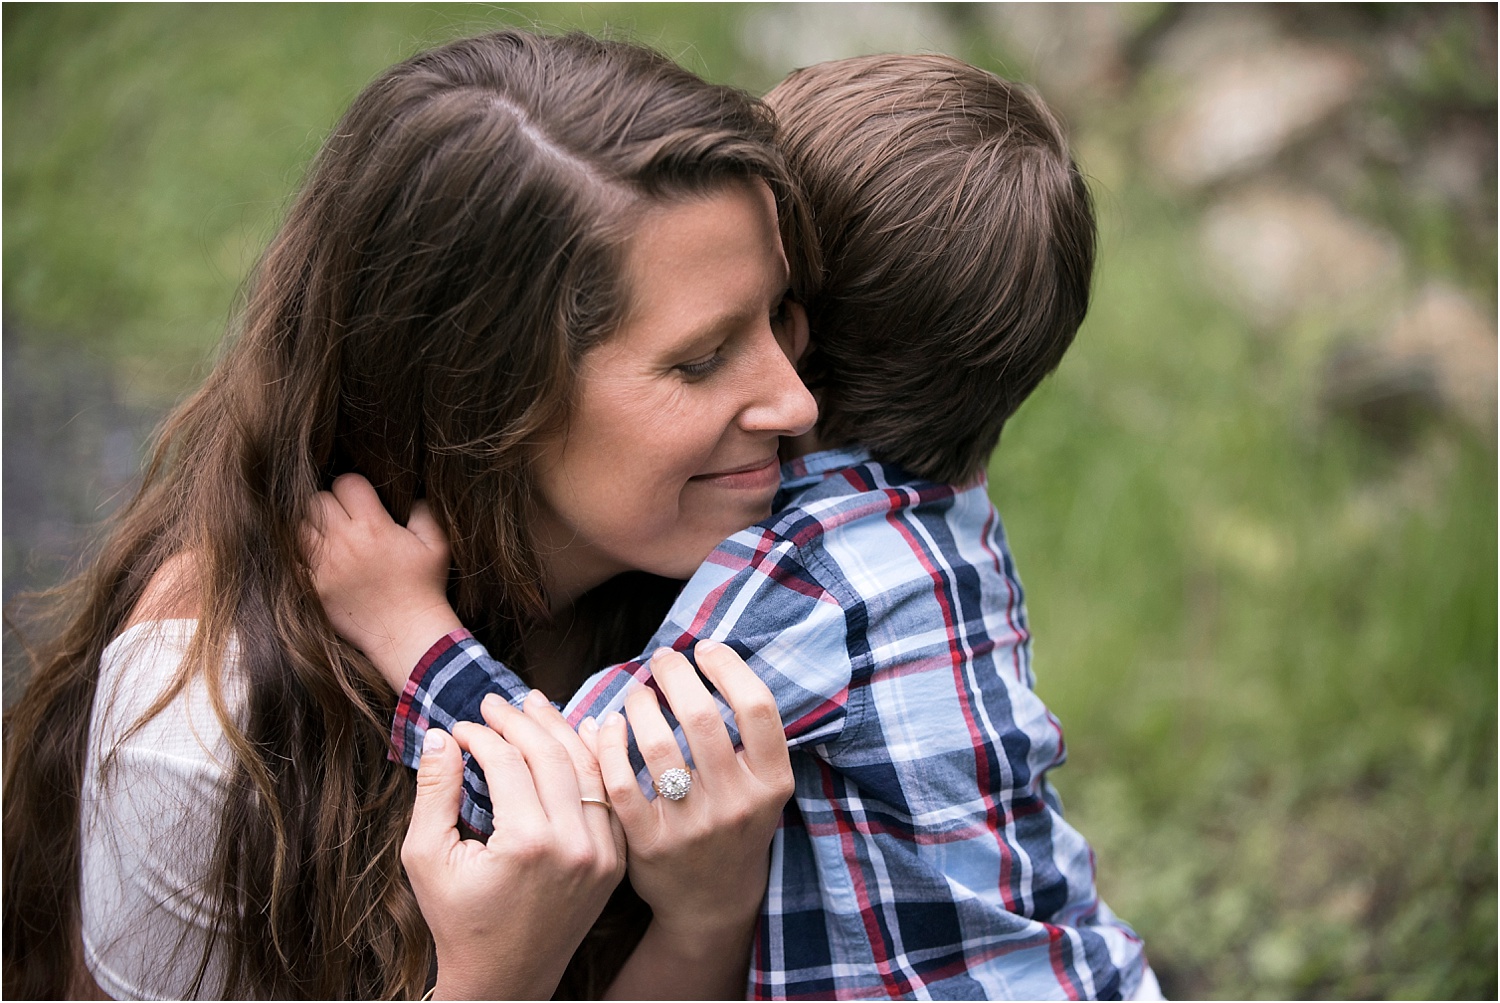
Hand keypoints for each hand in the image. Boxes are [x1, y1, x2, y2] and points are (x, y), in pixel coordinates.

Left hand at [303, 473, 460, 691]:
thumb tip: (412, 495)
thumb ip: (424, 512)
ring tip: (327, 538)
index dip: (354, 488)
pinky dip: (298, 556)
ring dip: (310, 528)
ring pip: (298, 527)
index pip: (346, 483)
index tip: (362, 501)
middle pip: (316, 501)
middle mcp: (344, 542)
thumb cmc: (425, 587)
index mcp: (374, 526)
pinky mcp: (312, 588)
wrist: (408, 634)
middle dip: (330, 505)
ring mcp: (324, 567)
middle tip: (342, 519)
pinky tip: (314, 559)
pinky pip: (290, 560)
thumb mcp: (437, 545)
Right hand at [403, 696, 623, 999]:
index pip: (507, 762)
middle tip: (495, 703)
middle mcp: (574, 845)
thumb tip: (437, 734)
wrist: (505, 978)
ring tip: (534, 705)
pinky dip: (594, 762)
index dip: (480, 736)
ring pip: (588, 769)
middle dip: (520, 721)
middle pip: (552, 756)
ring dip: (560, 730)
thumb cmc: (457, 920)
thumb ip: (433, 792)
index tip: (458, 727)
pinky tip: (578, 734)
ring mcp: (602, 853)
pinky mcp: (614, 861)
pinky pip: (608, 797)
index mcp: (527, 843)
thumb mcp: (426, 857)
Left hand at [582, 641, 792, 949]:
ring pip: (657, 743)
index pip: (757, 706)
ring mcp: (692, 826)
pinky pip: (619, 778)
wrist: (713, 901)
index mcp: (771, 783)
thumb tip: (708, 656)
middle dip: (675, 674)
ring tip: (638, 695)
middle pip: (702, 717)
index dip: (729, 667)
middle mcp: (736, 804)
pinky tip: (609, 725)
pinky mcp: (649, 843)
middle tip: (662, 659)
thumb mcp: (761, 783)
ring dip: (640, 703)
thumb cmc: (734, 822)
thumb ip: (747, 732)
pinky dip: (609, 742)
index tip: (706, 649)